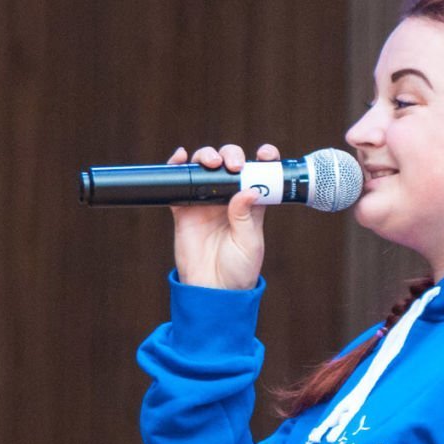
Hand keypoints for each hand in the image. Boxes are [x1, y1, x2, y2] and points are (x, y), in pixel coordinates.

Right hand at [167, 142, 276, 289]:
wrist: (212, 290)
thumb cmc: (238, 270)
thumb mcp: (249, 244)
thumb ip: (246, 217)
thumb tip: (248, 190)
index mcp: (251, 204)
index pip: (259, 174)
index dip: (264, 159)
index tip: (266, 153)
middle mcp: (228, 198)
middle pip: (230, 164)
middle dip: (232, 155)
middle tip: (234, 166)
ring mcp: (205, 202)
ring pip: (205, 167)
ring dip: (207, 156)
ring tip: (211, 163)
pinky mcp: (184, 209)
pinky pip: (178, 182)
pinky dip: (177, 166)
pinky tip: (180, 158)